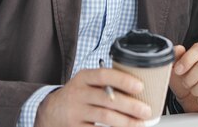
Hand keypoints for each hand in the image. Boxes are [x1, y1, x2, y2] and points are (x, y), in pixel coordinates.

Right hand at [35, 68, 151, 126]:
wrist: (51, 112)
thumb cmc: (78, 95)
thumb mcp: (86, 83)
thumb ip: (105, 83)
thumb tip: (138, 87)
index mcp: (83, 78)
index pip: (104, 75)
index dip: (123, 80)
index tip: (140, 86)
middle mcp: (78, 93)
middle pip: (107, 98)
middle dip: (130, 105)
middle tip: (146, 111)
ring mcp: (75, 111)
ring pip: (104, 116)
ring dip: (126, 121)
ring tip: (139, 124)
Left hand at [168, 42, 197, 111]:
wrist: (194, 100)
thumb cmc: (187, 80)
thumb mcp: (177, 68)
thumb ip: (175, 57)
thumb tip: (178, 49)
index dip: (187, 60)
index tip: (178, 70)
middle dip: (190, 78)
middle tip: (185, 83)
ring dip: (195, 90)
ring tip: (194, 91)